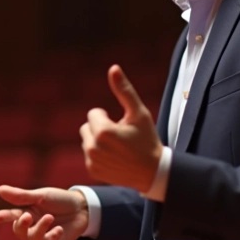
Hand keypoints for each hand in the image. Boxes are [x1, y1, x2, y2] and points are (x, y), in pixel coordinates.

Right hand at [0, 185, 89, 239]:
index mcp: (27, 211)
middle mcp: (32, 224)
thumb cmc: (60, 199)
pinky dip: (52, 236)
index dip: (2, 217)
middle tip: (27, 216)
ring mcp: (43, 235)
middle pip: (19, 231)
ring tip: (50, 217)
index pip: (11, 215)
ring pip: (32, 239)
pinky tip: (59, 229)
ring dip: (39, 229)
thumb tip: (0, 189)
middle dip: (21, 226)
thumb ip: (22, 196)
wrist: (83, 207)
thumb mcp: (41, 195)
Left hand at [80, 64, 162, 191]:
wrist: (153, 171)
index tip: (122, 126)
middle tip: (120, 137)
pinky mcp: (92, 170)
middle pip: (87, 126)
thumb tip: (113, 68)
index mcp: (103, 131)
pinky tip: (115, 158)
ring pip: (87, 140)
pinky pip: (89, 154)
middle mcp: (93, 147)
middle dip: (100, 128)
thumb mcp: (138, 113)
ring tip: (118, 148)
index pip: (94, 113)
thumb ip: (124, 90)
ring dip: (98, 140)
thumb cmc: (147, 139)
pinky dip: (99, 154)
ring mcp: (92, 161)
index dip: (108, 117)